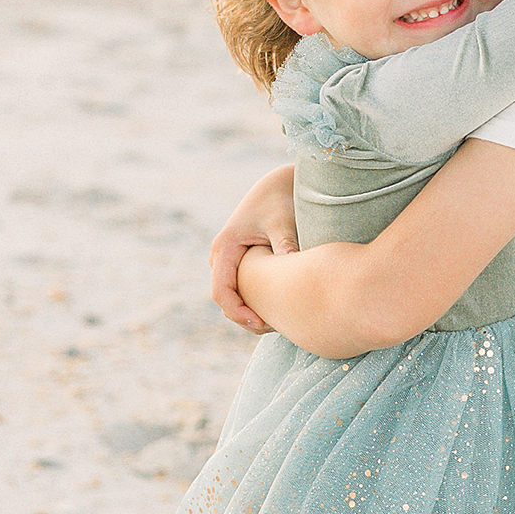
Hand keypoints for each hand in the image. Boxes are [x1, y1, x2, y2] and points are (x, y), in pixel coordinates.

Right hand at [210, 165, 297, 334]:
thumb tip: (293, 264)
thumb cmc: (280, 201)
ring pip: (233, 297)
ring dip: (250, 312)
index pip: (221, 291)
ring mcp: (228, 260)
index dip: (238, 312)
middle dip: (246, 318)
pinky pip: (242, 289)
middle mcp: (221, 256)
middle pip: (225, 300)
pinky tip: (280, 309)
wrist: (278, 185)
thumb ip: (285, 243)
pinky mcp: (240, 262)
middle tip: (275, 328)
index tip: (261, 323)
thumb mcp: (282, 222)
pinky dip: (256, 302)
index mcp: (225, 248)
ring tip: (279, 322)